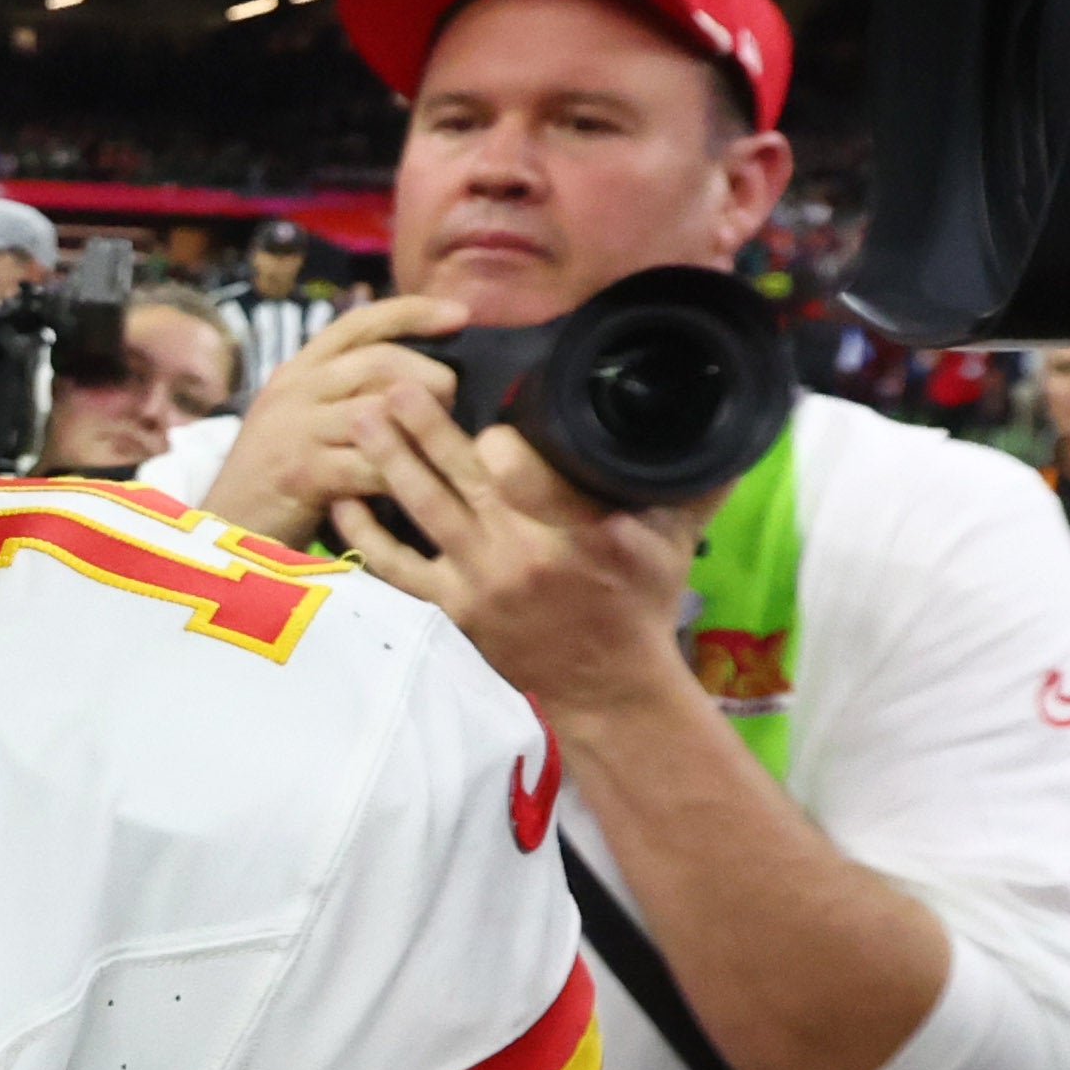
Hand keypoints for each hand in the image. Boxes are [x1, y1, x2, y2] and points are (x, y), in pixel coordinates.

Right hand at [193, 294, 461, 548]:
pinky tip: (415, 489)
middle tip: (451, 404)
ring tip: (439, 450)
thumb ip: (342, 394)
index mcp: (297, 371)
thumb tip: (415, 379)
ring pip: (380, 409)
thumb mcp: (301, 420)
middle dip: (430, 377)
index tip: (459, 313)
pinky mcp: (302, 472)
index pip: (358, 323)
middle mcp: (294, 390)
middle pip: (379, 360)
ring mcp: (295, 429)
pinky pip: (371, 464)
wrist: (224, 527)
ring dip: (422, 430)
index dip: (411, 312)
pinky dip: (402, 476)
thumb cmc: (276, 477)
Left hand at [325, 382, 710, 723]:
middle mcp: (523, 554)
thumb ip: (692, 480)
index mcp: (580, 534)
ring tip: (360, 414)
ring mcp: (480, 582)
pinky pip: (398, 567)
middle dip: (423, 428)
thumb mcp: (673, 539)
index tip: (484, 410)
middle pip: (463, 481)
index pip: (530, 481)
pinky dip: (365, 533)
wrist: (608, 687)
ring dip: (388, 460)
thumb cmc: (640, 603)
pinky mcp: (452, 609)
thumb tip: (727, 426)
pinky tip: (342, 497)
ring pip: (423, 510)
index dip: (503, 447)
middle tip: (392, 381)